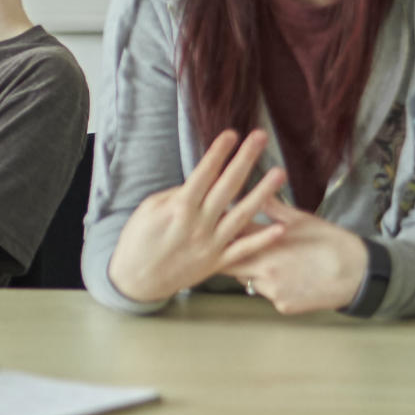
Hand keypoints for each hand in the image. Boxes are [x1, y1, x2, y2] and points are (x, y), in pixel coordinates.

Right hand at [105, 129, 288, 303]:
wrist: (135, 280)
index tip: (231, 134)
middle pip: (227, 186)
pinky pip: (243, 250)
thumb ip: (175, 195)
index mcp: (179, 208)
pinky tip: (280, 227)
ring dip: (263, 193)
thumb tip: (197, 184)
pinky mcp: (216, 263)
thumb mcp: (148, 209)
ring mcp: (210, 244)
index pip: (204, 173)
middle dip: (245, 160)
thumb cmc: (137, 241)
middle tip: (260, 138)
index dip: (218, 152)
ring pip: (242, 215)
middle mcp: (198, 224)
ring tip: (279, 174)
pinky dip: (262, 240)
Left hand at [220, 199, 368, 314]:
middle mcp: (264, 270)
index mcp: (268, 245)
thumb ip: (274, 209)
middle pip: (231, 264)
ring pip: (249, 280)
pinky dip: (273, 287)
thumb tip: (255, 194)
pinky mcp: (282, 306)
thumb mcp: (303, 220)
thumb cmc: (332, 243)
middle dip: (232, 255)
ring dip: (252, 271)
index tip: (222, 228)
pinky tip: (290, 278)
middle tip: (236, 247)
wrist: (359, 274)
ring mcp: (272, 291)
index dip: (225, 234)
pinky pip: (268, 295)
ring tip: (273, 261)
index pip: (231, 239)